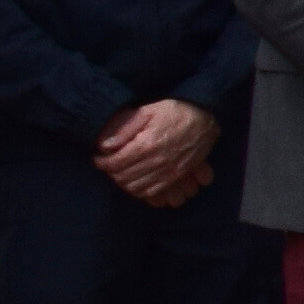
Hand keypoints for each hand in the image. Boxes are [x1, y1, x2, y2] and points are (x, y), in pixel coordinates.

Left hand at [94, 101, 219, 208]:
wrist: (205, 119)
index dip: (102, 162)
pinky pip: (152, 193)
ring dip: (124, 183)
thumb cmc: (176, 112)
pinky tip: (136, 182)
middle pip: (123, 177)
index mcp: (146, 145)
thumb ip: (125, 128)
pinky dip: (139, 191)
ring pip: (135, 188)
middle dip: (111, 173)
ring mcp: (167, 172)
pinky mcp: (176, 178)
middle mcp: (156, 162)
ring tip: (120, 173)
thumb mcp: (148, 111)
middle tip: (108, 165)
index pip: (115, 163)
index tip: (98, 158)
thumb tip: (104, 145)